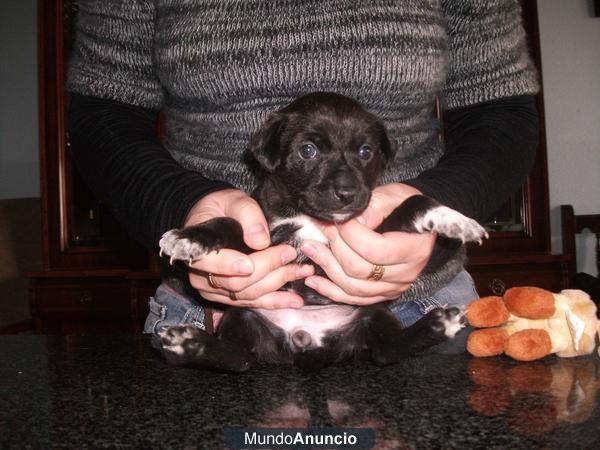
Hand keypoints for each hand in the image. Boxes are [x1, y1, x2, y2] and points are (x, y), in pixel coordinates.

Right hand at [183, 189, 312, 307]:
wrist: (216, 218)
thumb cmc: (223, 208)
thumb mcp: (234, 201)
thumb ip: (247, 216)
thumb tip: (260, 241)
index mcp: (197, 252)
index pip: (212, 263)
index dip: (231, 265)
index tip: (254, 259)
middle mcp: (202, 276)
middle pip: (236, 283)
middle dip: (267, 270)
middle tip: (290, 255)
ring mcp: (216, 290)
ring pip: (248, 295)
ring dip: (277, 285)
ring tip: (302, 272)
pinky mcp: (230, 298)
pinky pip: (253, 303)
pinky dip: (275, 302)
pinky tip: (294, 300)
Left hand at [300, 183, 435, 304]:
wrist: (418, 219)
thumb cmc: (406, 205)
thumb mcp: (393, 196)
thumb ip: (372, 207)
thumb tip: (346, 220)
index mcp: (413, 249)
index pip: (374, 249)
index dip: (349, 234)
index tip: (335, 218)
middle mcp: (406, 273)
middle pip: (360, 270)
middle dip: (334, 247)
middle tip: (320, 228)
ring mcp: (394, 286)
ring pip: (353, 287)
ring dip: (327, 268)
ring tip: (311, 250)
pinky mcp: (382, 293)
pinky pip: (353, 298)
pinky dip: (331, 290)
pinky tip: (314, 280)